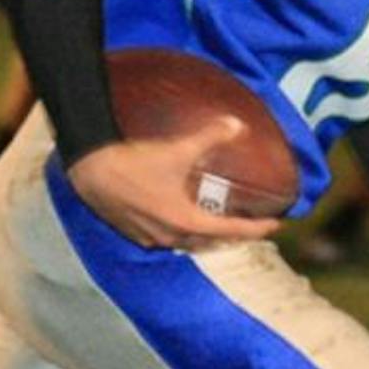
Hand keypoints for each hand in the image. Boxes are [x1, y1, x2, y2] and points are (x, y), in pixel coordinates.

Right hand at [67, 118, 285, 250]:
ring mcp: (150, 239)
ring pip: (187, 245)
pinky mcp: (134, 235)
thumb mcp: (177, 150)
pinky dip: (181, 235)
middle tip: (250, 226)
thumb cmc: (135, 163)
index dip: (256, 228)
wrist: (91, 171)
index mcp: (187, 222)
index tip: (276, 226)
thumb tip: (237, 124)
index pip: (231, 231)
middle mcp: (171, 238)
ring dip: (205, 238)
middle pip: (210, 243)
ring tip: (218, 226)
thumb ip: (210, 137)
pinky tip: (180, 222)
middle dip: (233, 235)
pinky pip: (166, 240)